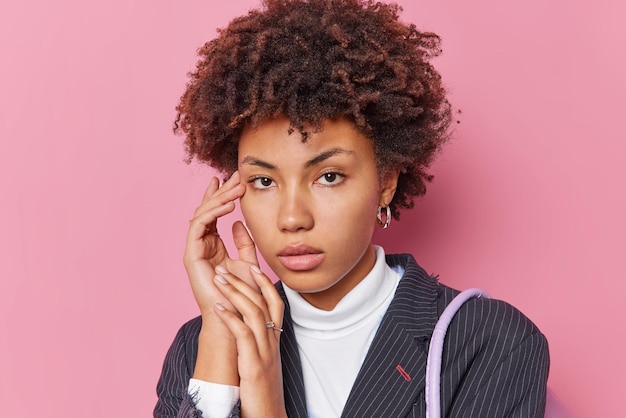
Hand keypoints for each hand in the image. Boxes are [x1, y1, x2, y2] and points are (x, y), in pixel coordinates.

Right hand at [184, 171, 257, 313]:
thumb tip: (240, 222)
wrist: (237, 315)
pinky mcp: (191, 255)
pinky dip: (213, 213)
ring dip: (219, 198)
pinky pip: (198, 227)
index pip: (215, 214)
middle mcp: (202, 244)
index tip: (234, 178)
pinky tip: (228, 205)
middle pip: (208, 210)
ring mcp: (195, 249)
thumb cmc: (243, 293)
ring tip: (236, 186)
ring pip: (202, 215)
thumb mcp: (248, 261)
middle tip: (235, 174)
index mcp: (213, 244)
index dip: (223, 195)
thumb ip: (245, 242)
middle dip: (221, 191)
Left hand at [213, 265, 286, 417]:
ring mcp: (264, 352)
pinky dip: (231, 318)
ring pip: (254, 313)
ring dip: (235, 293)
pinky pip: (243, 335)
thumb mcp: (263, 359)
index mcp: (275, 339)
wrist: (268, 415)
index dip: (265, 283)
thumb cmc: (262, 389)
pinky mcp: (253, 364)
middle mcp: (272, 342)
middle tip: (224, 269)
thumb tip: (245, 325)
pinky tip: (218, 307)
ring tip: (218, 279)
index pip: (275, 303)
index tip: (252, 266)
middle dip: (243, 282)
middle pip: (263, 303)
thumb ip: (258, 341)